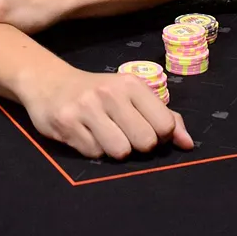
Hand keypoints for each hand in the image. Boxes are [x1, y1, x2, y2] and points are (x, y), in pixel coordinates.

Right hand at [20, 63, 194, 159]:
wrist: (48, 82)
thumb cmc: (97, 92)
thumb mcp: (131, 95)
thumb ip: (164, 117)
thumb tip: (188, 144)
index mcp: (131, 84)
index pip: (165, 125)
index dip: (160, 136)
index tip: (145, 129)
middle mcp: (109, 93)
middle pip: (145, 142)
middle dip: (138, 146)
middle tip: (123, 134)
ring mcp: (86, 108)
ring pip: (120, 152)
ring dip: (115, 150)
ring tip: (104, 135)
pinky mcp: (66, 123)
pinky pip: (94, 154)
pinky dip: (92, 150)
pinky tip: (84, 134)